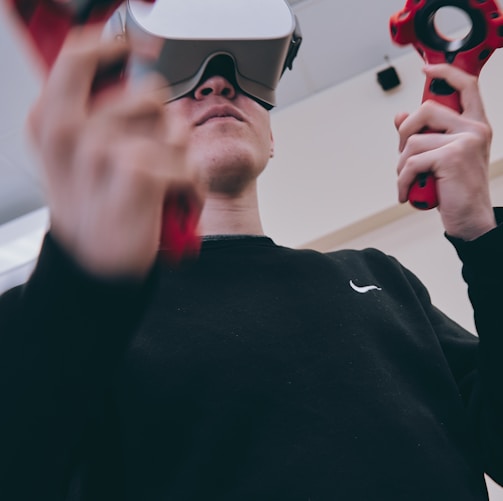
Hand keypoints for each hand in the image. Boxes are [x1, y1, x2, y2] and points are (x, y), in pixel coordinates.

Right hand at [28, 25, 203, 277]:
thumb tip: (132, 73)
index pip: (79, 55)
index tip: (138, 45)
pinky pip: (189, 164)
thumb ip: (96, 112)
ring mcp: (102, 150)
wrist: (100, 266)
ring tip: (157, 188)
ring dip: (179, 162)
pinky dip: (191, 187)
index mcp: (51, 118)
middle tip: (147, 160)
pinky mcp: (138, 172)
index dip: (115, 46)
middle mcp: (70, 128)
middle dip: (162, 127)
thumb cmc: (99, 209)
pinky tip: (171, 204)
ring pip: (176, 131)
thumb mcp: (80, 158)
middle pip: (149, 94)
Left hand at [395, 64, 495, 240]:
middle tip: (403, 156)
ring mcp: (466, 141)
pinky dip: (401, 180)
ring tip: (407, 180)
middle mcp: (475, 128)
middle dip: (404, 132)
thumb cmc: (455, 189)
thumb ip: (423, 136)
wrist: (470, 220)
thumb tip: (399, 116)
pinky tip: (405, 193)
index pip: (466, 86)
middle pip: (426, 109)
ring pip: (413, 140)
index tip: (426, 69)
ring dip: (401, 165)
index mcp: (475, 125)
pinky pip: (411, 162)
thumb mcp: (439, 158)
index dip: (445, 73)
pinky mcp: (452, 157)